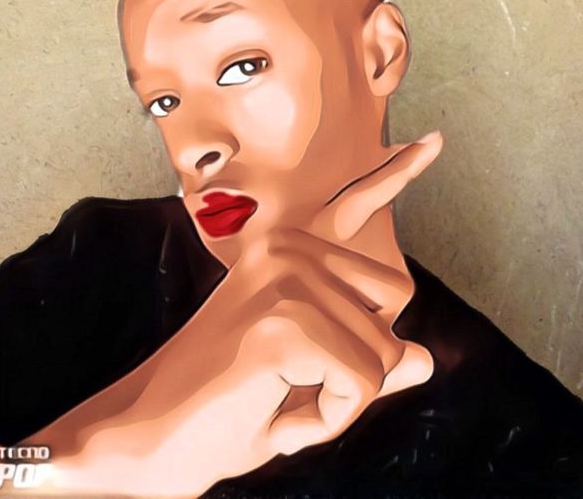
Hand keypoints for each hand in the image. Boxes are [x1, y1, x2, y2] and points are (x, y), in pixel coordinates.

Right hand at [58, 129, 443, 496]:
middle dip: (357, 370)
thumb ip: (363, 356)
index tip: (434, 141)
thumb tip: (424, 359)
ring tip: (273, 398)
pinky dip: (327, 420)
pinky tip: (274, 416)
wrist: (148, 441)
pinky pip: (361, 385)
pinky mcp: (284, 324)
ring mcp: (286, 279)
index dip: (397, 173)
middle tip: (288, 384)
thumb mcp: (306, 376)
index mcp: (287, 248)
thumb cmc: (226, 408)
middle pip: (393, 309)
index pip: (355, 205)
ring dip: (338, 402)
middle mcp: (287, 247)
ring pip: (382, 356)